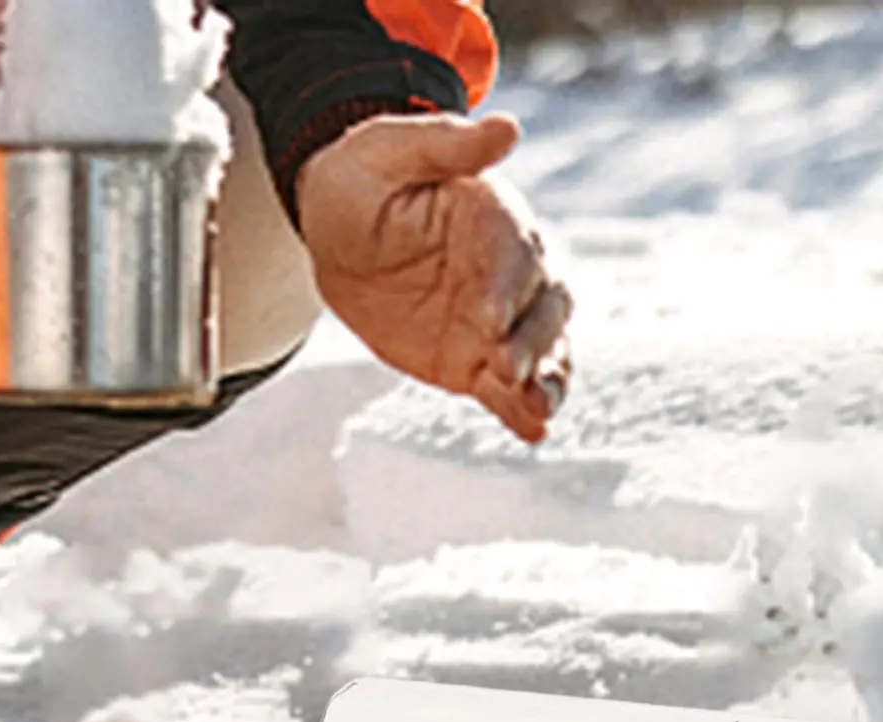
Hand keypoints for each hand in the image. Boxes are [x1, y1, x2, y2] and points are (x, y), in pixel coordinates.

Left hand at [296, 112, 571, 444]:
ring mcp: (498, 322)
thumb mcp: (389, 150)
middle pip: (544, 308)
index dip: (506, 285)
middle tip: (509, 368)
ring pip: (541, 353)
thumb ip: (446, 143)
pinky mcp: (478, 360)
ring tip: (538, 410)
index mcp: (494, 219)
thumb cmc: (363, 179)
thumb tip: (506, 128)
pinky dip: (523, 411)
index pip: (515, 254)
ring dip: (544, 381)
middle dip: (533, 341)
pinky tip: (533, 432)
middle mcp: (509, 272)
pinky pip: (508, 389)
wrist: (338, 233)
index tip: (489, 316)